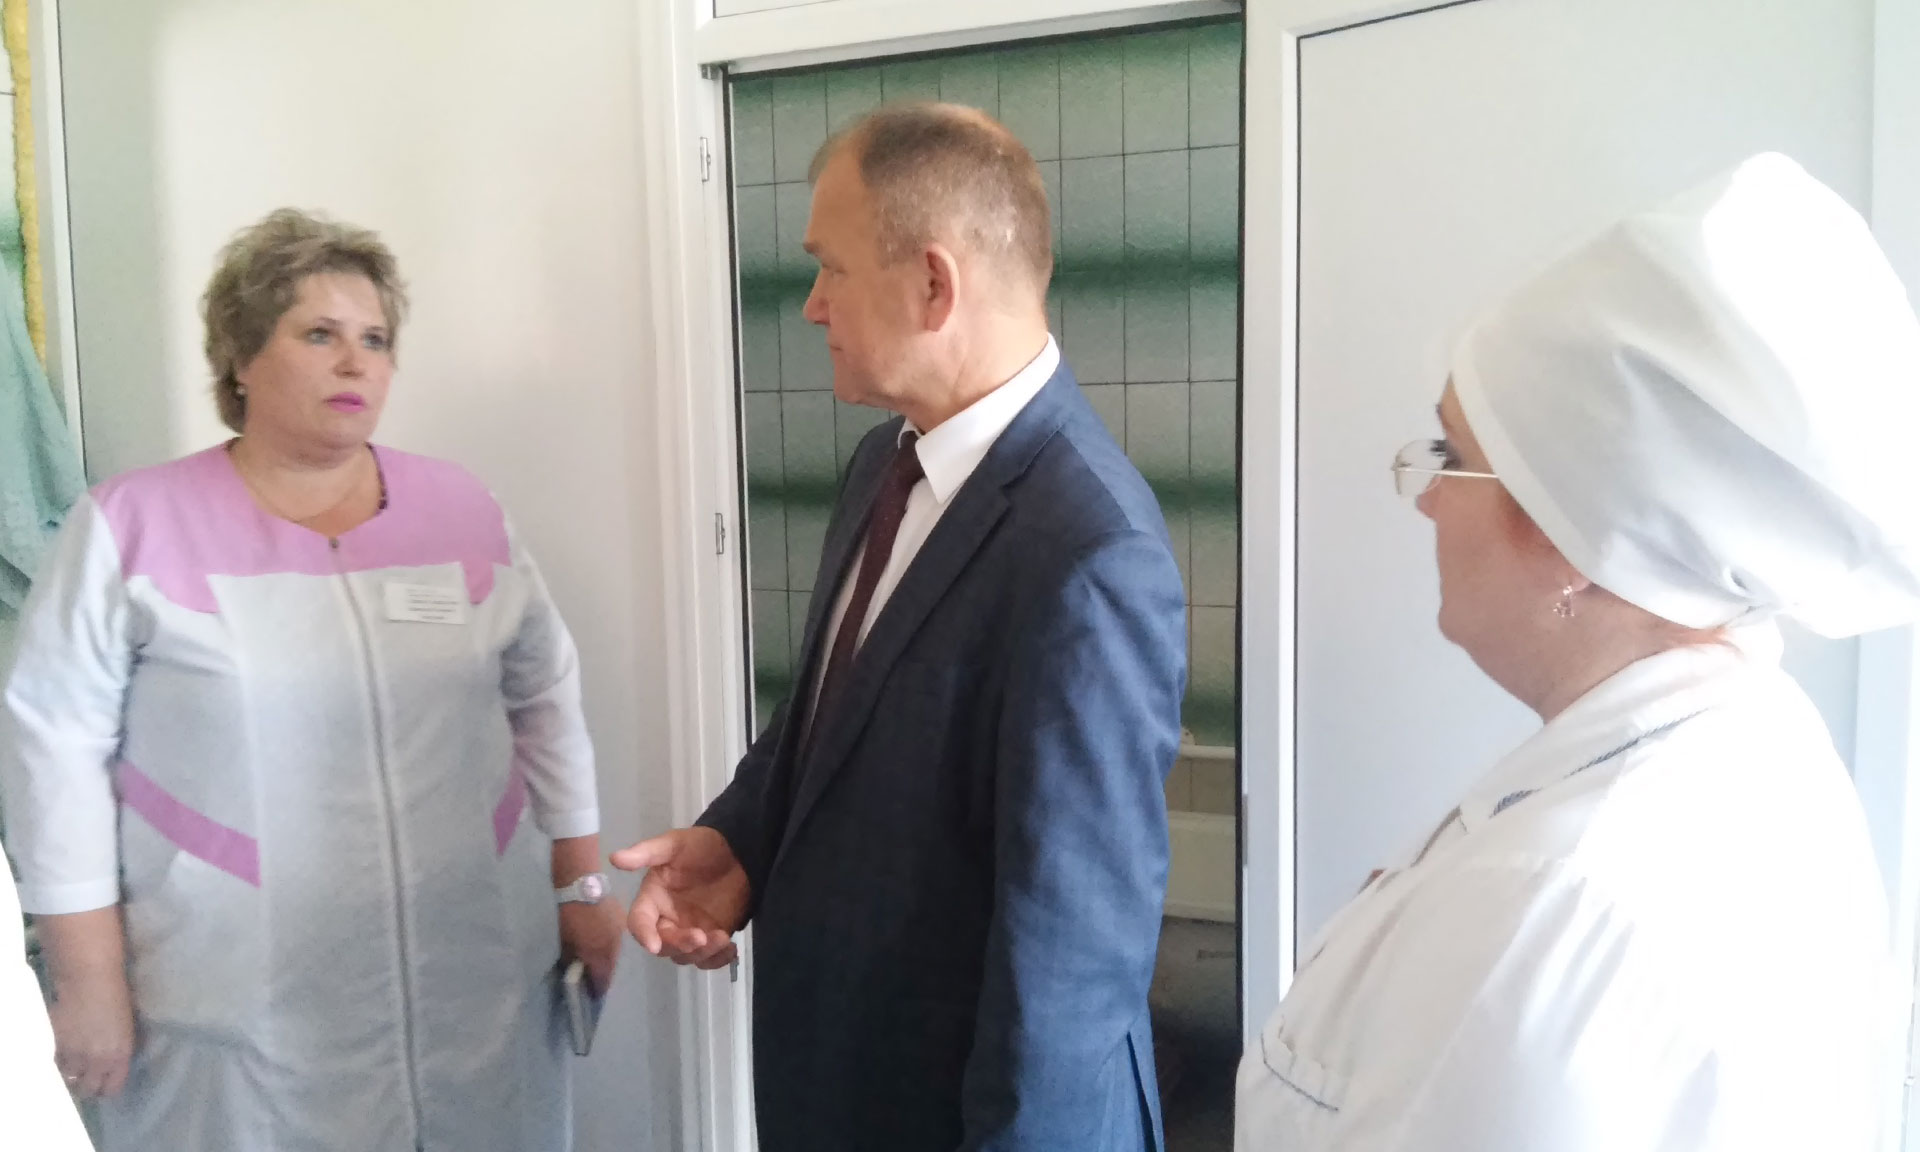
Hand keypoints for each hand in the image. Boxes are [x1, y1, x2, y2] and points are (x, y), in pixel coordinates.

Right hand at [50, 971, 134, 1097]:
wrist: (90, 981)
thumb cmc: (117, 998)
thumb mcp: (127, 1029)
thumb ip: (119, 1051)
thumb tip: (112, 1066)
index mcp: (120, 1056)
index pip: (112, 1088)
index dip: (107, 1088)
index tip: (104, 1084)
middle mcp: (98, 1061)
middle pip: (88, 1089)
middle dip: (88, 1086)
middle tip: (87, 1078)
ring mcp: (75, 1055)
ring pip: (69, 1079)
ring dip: (72, 1074)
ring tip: (75, 1065)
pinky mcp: (57, 1046)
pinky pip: (57, 1064)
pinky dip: (60, 1062)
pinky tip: (65, 1053)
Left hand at [559, 897, 624, 996]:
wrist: (581, 883)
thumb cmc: (569, 916)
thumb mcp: (565, 943)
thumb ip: (572, 962)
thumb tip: (574, 973)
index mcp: (602, 955)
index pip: (602, 981)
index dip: (595, 991)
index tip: (588, 996)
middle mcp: (616, 946)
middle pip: (611, 967)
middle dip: (601, 973)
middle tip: (589, 976)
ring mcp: (620, 931)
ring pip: (614, 951)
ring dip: (605, 957)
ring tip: (593, 956)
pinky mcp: (620, 917)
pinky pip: (615, 937)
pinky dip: (607, 942)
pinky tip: (597, 938)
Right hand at [611, 827, 748, 970]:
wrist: (738, 850)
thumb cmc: (702, 845)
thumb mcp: (674, 844)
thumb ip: (646, 853)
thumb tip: (614, 858)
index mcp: (653, 899)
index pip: (639, 922)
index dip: (644, 934)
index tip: (653, 945)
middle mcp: (667, 919)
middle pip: (664, 945)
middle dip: (680, 944)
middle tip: (701, 936)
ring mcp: (689, 930)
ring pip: (687, 955)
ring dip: (702, 953)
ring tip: (722, 937)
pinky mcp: (711, 937)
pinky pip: (710, 959)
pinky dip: (719, 959)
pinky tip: (730, 948)